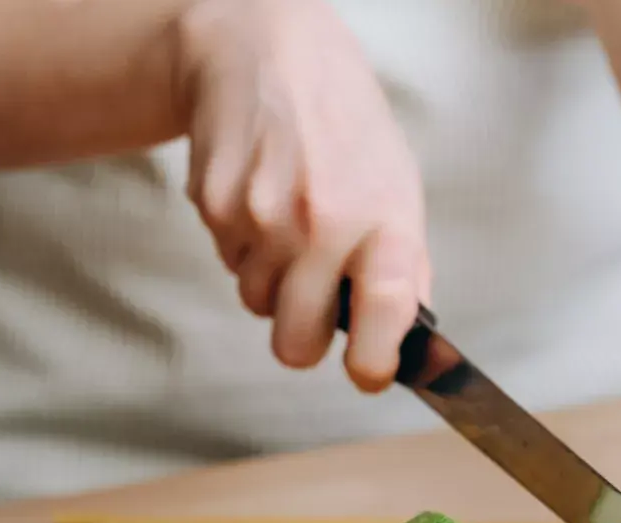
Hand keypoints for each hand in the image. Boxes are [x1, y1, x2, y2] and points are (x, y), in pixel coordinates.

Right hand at [175, 0, 429, 391]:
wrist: (268, 53)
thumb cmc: (342, 124)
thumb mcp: (397, 185)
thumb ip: (405, 265)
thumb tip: (404, 337)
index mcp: (382, 219)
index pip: (383, 315)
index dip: (372, 363)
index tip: (368, 372)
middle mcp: (323, 223)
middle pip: (295, 345)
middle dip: (302, 335)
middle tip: (313, 299)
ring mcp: (262, 217)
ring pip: (256, 305)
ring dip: (270, 281)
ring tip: (287, 223)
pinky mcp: (215, 206)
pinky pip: (227, 263)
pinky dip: (242, 245)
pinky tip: (258, 197)